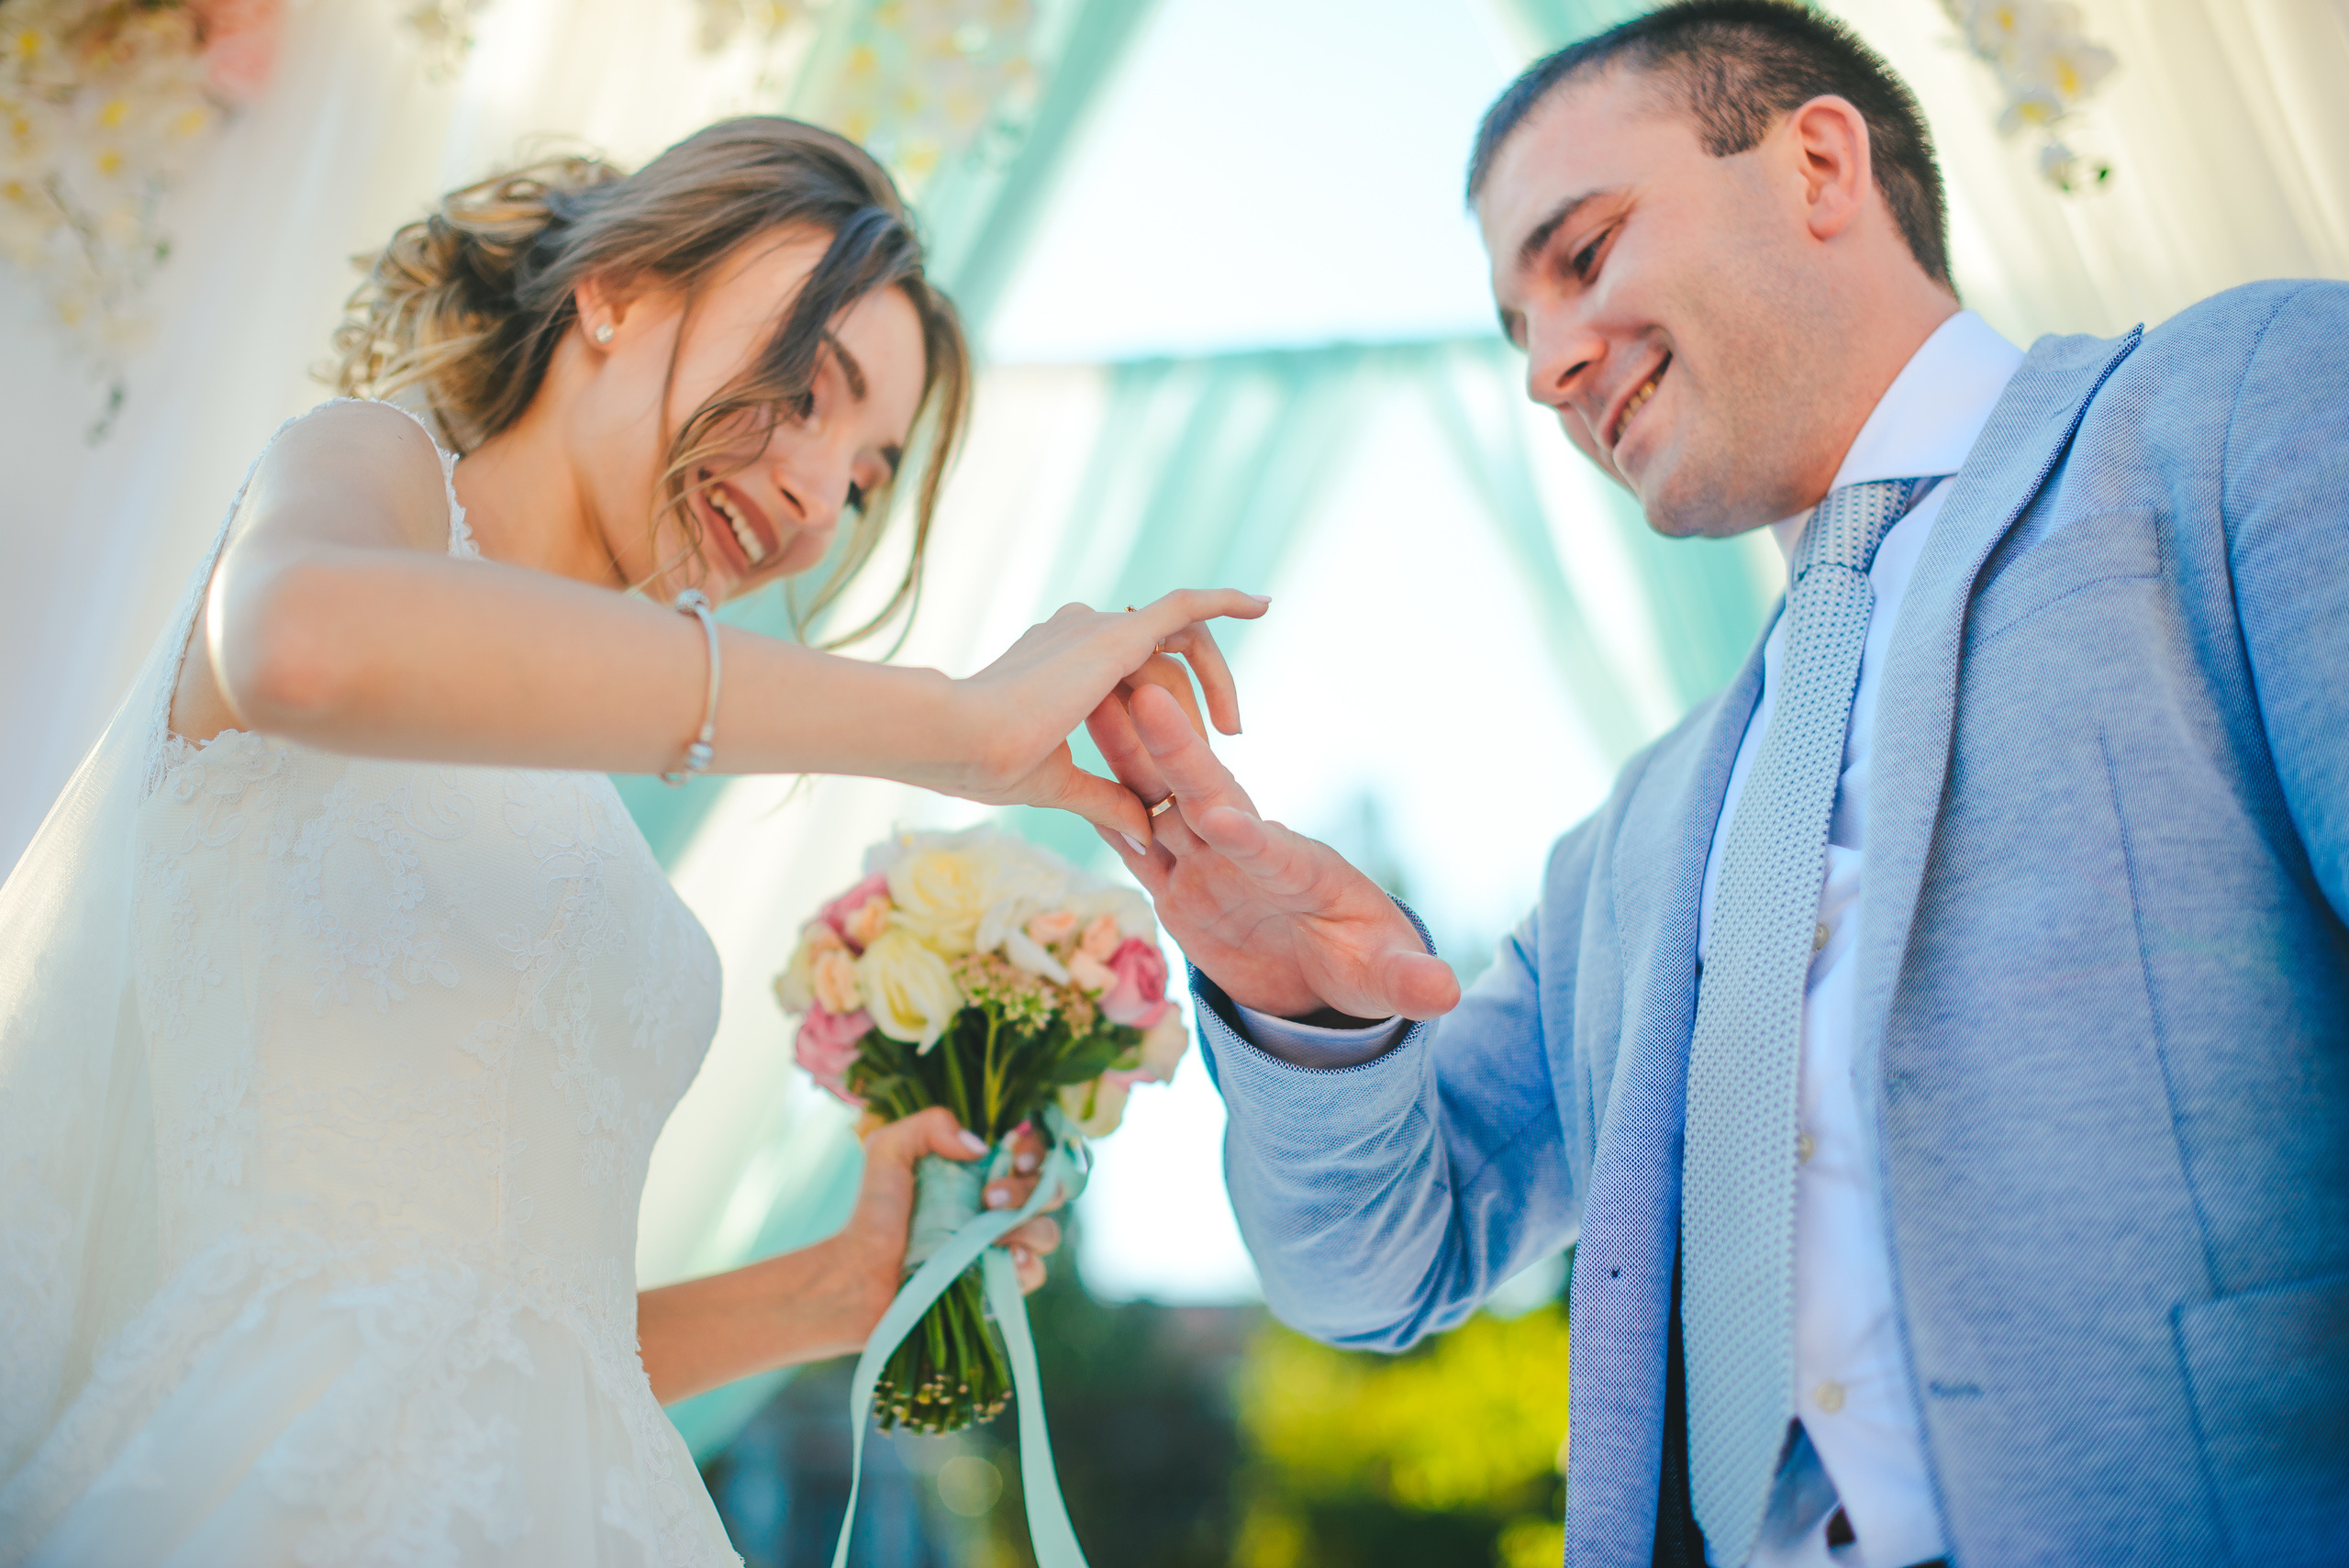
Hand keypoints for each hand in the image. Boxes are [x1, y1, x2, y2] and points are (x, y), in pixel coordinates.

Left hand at [832, 1107, 1066, 1343]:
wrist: (857, 1273)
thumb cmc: (872, 1211)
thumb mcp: (889, 1149)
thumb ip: (931, 1125)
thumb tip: (981, 1148)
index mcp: (981, 1172)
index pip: (1031, 1152)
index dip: (1037, 1149)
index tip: (1017, 1157)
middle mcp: (998, 1207)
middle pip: (1050, 1190)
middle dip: (1034, 1188)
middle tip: (991, 1196)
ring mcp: (1000, 1247)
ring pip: (1047, 1232)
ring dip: (1031, 1227)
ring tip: (995, 1234)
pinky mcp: (997, 1284)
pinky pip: (1033, 1274)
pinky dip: (1027, 1264)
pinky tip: (1005, 1259)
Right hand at [933, 590, 1268, 842]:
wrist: (953, 737)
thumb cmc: (981, 763)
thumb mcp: (1058, 786)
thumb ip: (1105, 799)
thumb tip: (1142, 834)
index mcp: (1062, 664)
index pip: (1132, 672)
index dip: (1168, 705)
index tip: (1199, 741)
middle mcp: (1080, 635)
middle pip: (1162, 655)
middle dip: (1200, 695)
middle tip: (1229, 736)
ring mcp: (1097, 629)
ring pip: (1177, 644)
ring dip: (1214, 680)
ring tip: (1233, 728)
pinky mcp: (1116, 634)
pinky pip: (1184, 607)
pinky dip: (1224, 601)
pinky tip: (1262, 605)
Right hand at [1085, 683, 1460, 1022]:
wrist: (1321, 969)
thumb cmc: (1362, 962)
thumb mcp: (1387, 977)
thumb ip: (1410, 981)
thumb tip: (1448, 994)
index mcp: (1297, 872)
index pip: (1269, 851)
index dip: (1247, 837)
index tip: (1223, 819)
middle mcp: (1244, 854)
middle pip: (1204, 798)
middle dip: (1177, 752)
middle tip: (1147, 695)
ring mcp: (1203, 865)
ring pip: (1156, 804)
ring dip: (1125, 754)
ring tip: (1090, 699)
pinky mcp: (1173, 885)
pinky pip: (1130, 841)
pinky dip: (1100, 805)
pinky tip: (1062, 764)